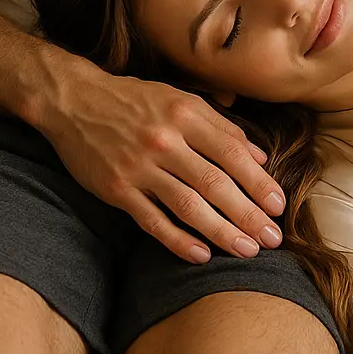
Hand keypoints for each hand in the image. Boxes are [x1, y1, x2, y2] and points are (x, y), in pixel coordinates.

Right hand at [34, 56, 285, 263]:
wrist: (73, 101)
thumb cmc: (134, 99)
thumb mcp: (180, 98)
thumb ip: (221, 125)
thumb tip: (260, 155)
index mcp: (184, 115)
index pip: (231, 153)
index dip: (258, 182)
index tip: (279, 205)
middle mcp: (164, 141)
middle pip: (215, 184)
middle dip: (248, 214)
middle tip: (272, 238)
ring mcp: (138, 167)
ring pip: (188, 206)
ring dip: (221, 232)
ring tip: (246, 250)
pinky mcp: (116, 189)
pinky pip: (152, 221)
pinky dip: (177, 240)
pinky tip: (201, 255)